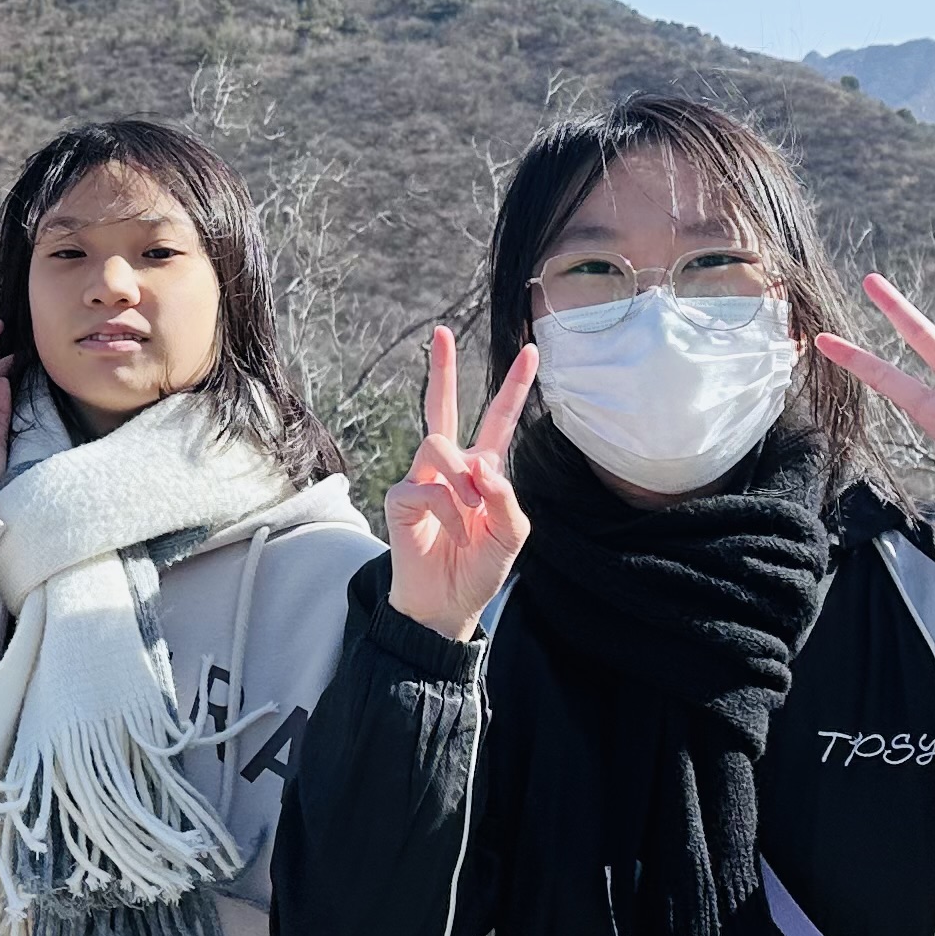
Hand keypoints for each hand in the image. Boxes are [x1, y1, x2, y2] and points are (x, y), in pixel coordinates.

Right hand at [383, 327, 534, 642]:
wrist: (447, 603)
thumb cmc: (479, 568)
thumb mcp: (512, 535)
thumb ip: (505, 497)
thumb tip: (482, 466)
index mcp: (483, 470)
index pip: (499, 419)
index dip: (515, 387)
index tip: (532, 351)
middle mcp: (451, 467)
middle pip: (444, 407)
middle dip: (442, 369)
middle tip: (441, 332)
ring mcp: (423, 479)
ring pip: (441, 447)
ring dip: (463, 485)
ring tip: (471, 517)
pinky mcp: (402, 496)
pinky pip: (430, 489)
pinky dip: (451, 515)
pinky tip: (451, 536)